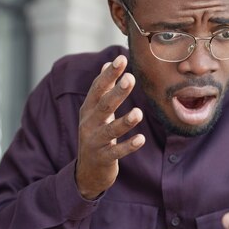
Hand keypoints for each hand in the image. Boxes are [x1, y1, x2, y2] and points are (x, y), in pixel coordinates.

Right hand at [75, 55, 144, 198]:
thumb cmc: (95, 134)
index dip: (109, 74)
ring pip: (110, 130)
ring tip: (139, 113)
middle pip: (104, 106)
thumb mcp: (95, 112)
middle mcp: (89, 124)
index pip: (98, 88)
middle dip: (117, 93)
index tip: (121, 59)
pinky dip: (128, 146)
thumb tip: (106, 64)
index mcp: (88, 109)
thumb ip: (102, 89)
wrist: (88, 170)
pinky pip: (117, 151)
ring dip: (125, 122)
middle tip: (131, 78)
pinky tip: (141, 139)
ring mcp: (95, 142)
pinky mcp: (103, 158)